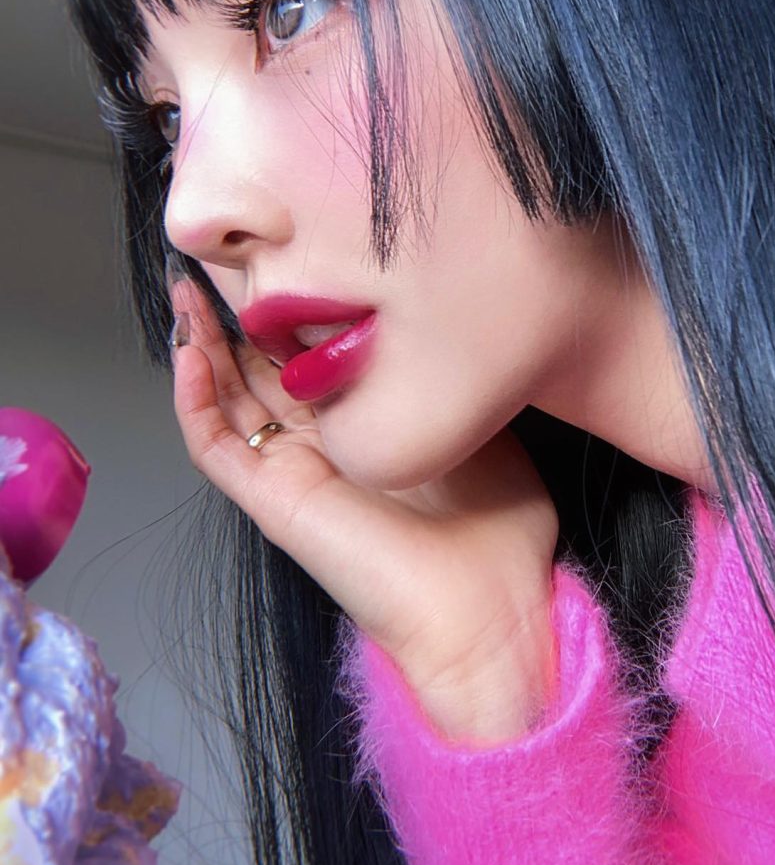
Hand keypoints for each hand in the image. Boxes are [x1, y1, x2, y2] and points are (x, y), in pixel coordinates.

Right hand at [168, 278, 559, 740]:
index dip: (292, 312)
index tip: (288, 256)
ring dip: (201, 348)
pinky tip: (190, 354)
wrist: (490, 609)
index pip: (312, 361)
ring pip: (227, 403)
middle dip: (235, 318)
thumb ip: (446, 380)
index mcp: (367, 430)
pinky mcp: (276, 503)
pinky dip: (194, 402)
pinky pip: (217, 449)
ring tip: (185, 292)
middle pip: (260, 373)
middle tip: (213, 263)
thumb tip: (438, 324)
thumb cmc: (500, 530)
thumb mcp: (478, 423)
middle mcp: (324, 448)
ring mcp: (295, 474)